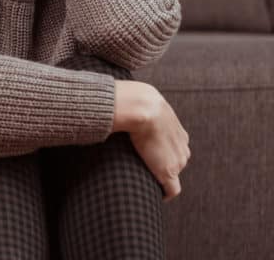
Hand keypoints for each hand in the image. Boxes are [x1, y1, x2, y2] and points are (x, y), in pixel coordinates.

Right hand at [115, 81, 190, 201]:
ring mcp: (177, 161)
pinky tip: (157, 195)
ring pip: (173, 174)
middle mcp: (182, 148)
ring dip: (161, 177)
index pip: (175, 148)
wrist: (141, 108)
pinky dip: (165, 194)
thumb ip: (137, 107)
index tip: (149, 156)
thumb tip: (116, 102)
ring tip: (146, 179)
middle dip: (163, 165)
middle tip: (145, 168)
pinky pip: (172, 190)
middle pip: (176, 162)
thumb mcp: (142, 103)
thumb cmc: (136, 102)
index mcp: (179, 133)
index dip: (162, 153)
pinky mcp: (168, 172)